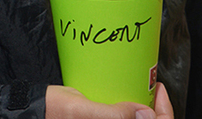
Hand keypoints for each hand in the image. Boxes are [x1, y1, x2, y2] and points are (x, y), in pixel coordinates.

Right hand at [46, 83, 172, 118]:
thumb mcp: (85, 112)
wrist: (37, 110)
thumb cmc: (55, 114)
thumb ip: (115, 116)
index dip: (164, 113)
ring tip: (145, 88)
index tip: (159, 89)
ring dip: (146, 109)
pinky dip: (132, 107)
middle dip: (157, 111)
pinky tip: (129, 93)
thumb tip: (146, 114)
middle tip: (154, 86)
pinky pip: (124, 116)